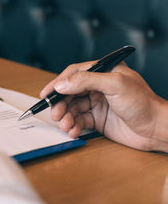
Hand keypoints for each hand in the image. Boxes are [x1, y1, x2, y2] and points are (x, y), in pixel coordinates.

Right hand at [40, 61, 167, 151]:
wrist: (156, 129)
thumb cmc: (143, 103)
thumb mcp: (115, 85)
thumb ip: (87, 81)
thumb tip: (63, 84)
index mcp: (104, 72)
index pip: (75, 73)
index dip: (58, 83)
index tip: (46, 94)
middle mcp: (99, 86)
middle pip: (70, 93)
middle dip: (60, 104)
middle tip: (55, 114)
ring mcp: (98, 103)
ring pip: (72, 108)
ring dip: (65, 117)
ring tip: (65, 125)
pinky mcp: (98, 120)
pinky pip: (79, 121)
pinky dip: (73, 126)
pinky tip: (73, 131)